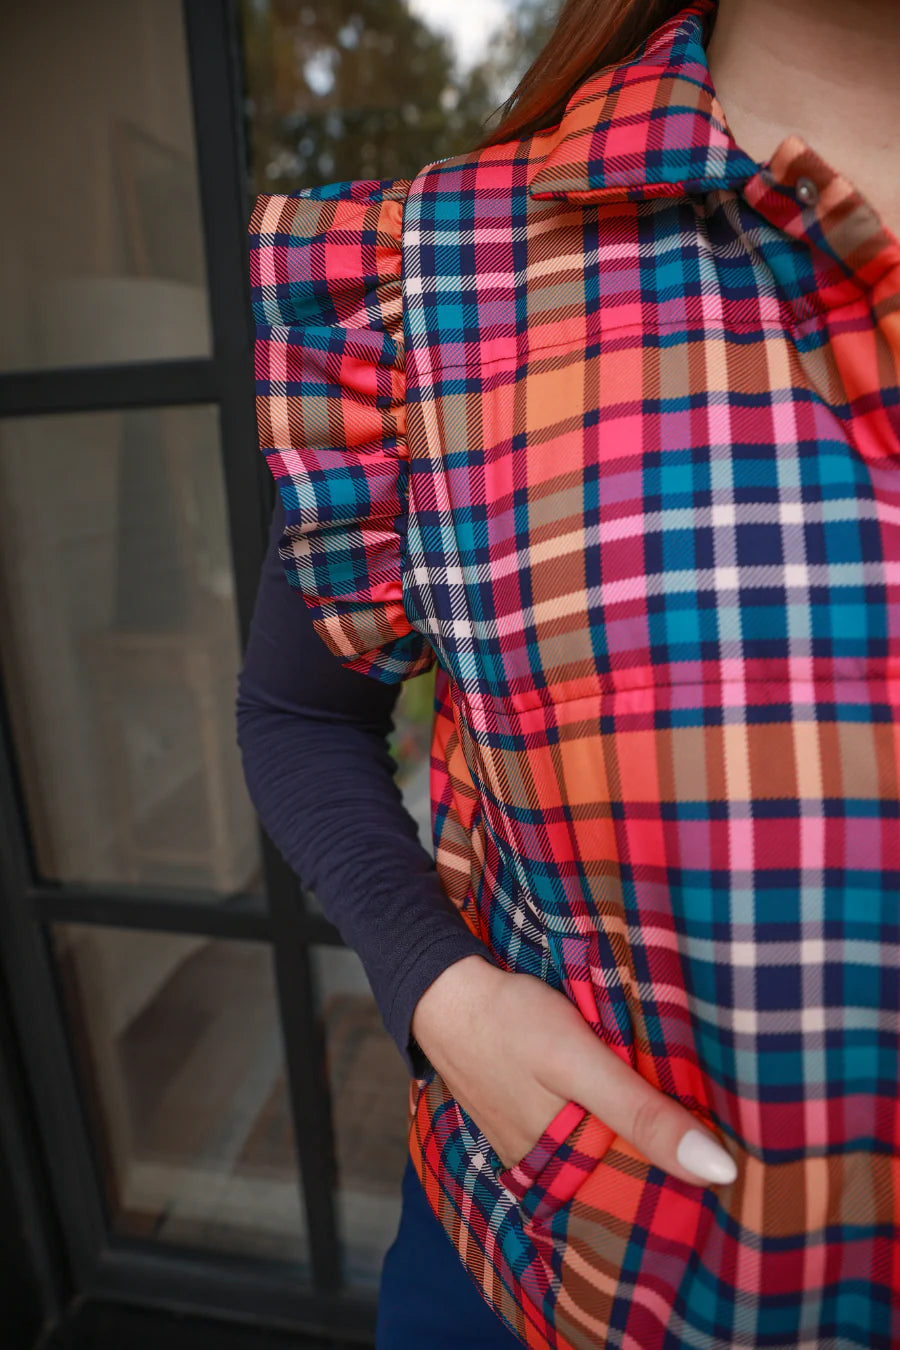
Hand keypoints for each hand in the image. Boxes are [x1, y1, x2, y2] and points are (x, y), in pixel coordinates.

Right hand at [410, 954, 736, 1185]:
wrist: (442, 991)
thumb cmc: (510, 1023)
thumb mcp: (581, 1062)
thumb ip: (643, 1114)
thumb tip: (721, 1174)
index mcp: (568, 1170)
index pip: (648, 1201)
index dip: (697, 1192)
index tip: (750, 1181)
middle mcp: (552, 1171)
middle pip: (627, 1178)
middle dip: (673, 1168)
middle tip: (739, 1146)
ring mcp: (537, 1146)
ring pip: (606, 1154)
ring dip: (642, 1142)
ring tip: (703, 1126)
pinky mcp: (529, 1117)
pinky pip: (582, 1131)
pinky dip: (609, 1121)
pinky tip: (638, 1103)